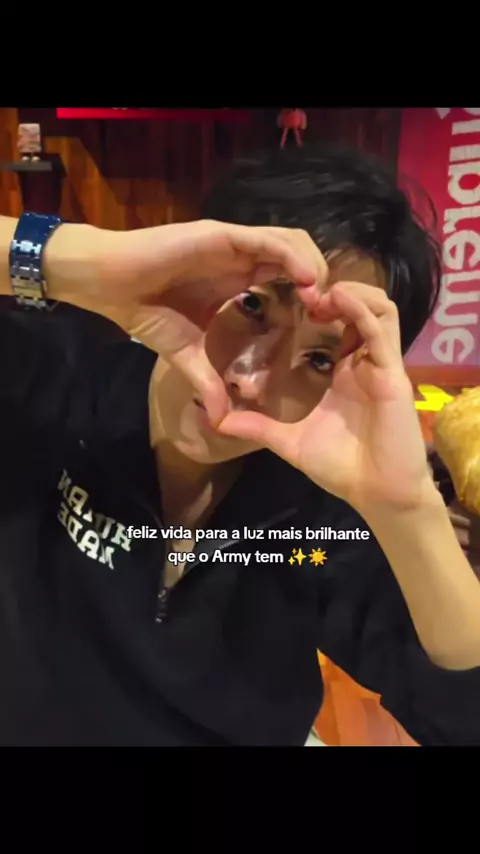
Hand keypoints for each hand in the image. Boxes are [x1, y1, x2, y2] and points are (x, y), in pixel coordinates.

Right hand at [50, 220, 326, 424]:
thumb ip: (206, 379)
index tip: (324, 327)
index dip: (311, 298)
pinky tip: (307, 280)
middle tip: (332, 313)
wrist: (108, 284)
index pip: (289, 280)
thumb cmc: (144, 311)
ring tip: (323, 298)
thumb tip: (219, 419)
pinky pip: (267, 240)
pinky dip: (291, 256)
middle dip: (322, 282)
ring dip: (313, 266)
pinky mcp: (221, 235)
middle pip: (299, 259)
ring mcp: (234, 244)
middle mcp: (243, 258)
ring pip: (291, 243)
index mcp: (240, 279)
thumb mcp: (184, 353)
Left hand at [217, 281, 432, 513]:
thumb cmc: (340, 467)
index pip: (333, 323)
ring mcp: (379, 362)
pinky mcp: (392, 370)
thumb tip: (218, 421)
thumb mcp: (290, 441)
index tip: (283, 298)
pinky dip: (362, 308)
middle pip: (357, 305)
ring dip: (350, 292)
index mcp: (340, 370)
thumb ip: (258, 427)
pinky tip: (337, 300)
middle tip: (300, 290)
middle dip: (330, 290)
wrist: (375, 493)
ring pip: (377, 306)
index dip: (313, 305)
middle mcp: (362, 360)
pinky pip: (382, 328)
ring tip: (320, 293)